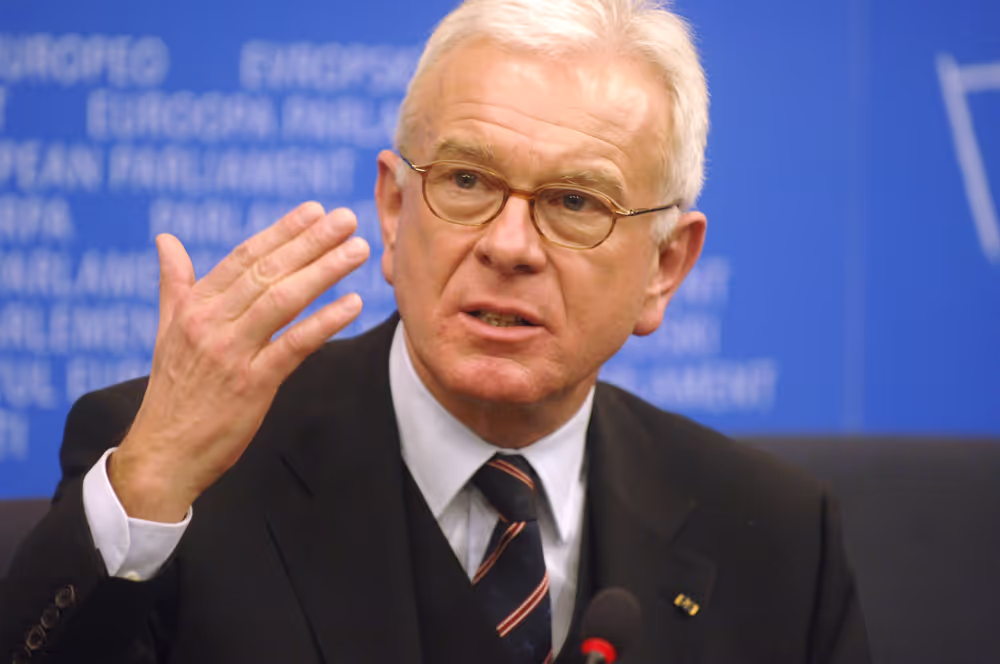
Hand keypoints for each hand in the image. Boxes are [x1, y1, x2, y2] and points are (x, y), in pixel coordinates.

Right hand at [108, 202, 369, 521]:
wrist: (164, 453)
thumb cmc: (174, 390)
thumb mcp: (167, 330)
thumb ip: (174, 283)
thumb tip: (166, 239)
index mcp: (194, 306)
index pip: (245, 257)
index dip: (282, 231)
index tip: (315, 210)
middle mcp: (211, 323)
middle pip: (269, 271)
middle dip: (311, 241)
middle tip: (347, 219)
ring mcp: (231, 352)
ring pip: (283, 300)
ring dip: (324, 271)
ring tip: (357, 250)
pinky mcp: (252, 384)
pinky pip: (294, 345)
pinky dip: (324, 322)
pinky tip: (352, 304)